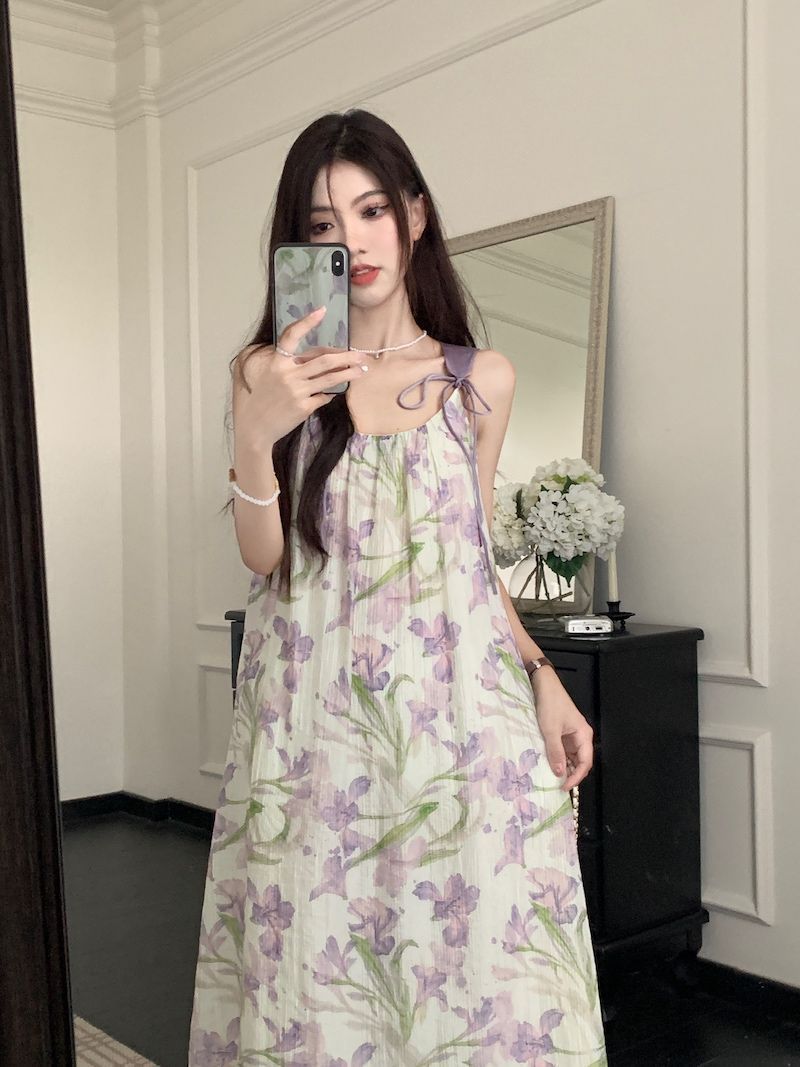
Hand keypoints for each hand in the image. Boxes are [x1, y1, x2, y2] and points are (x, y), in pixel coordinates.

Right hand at [232, 306, 366, 450]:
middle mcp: (287, 375)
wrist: (256, 426)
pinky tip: (332, 393)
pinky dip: (329, 394)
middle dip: (345, 357)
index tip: (322, 310)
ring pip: (329, 379)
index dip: (307, 322)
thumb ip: (292, 367)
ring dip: (348, 373)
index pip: (292, 336)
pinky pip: (323, 397)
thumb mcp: (272, 377)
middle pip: (323, 361)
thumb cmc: (264, 399)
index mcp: (277, 362)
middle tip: (361, 355)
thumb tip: (321, 363)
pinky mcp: (303, 407)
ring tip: (362, 370)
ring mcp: (296, 391)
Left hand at [531, 671, 593, 791]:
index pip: (586, 762)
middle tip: (557, 785)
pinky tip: (549, 765)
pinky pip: (563, 751)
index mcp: (584, 735)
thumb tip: (560, 773)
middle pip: (580, 761)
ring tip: (552, 778)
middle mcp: (581, 737)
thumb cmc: (550, 705)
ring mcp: (571, 736)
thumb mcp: (550, 730)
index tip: (564, 786)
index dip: (577, 777)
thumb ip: (556, 752)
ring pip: (571, 757)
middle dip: (571, 774)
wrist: (543, 685)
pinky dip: (558, 759)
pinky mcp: (562, 734)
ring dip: (564, 768)